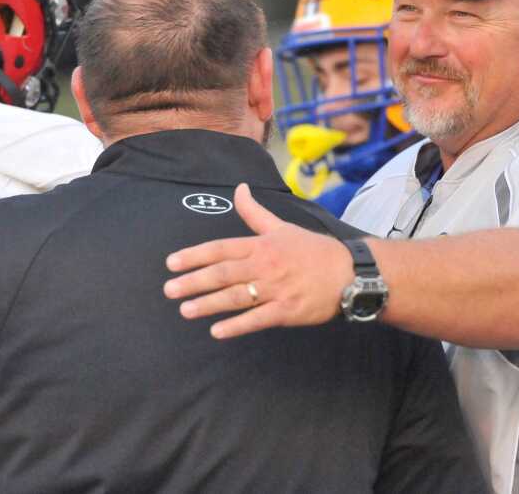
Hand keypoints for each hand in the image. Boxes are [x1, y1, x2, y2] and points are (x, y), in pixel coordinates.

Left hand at [163, 183, 353, 338]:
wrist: (349, 273)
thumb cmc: (312, 250)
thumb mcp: (281, 226)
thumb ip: (254, 211)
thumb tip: (238, 187)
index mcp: (261, 244)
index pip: (221, 248)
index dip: (194, 255)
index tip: (171, 263)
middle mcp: (265, 265)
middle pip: (223, 273)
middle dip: (194, 282)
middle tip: (169, 290)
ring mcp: (276, 289)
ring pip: (236, 297)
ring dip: (209, 304)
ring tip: (185, 311)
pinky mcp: (287, 311)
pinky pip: (257, 319)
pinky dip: (236, 325)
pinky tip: (217, 331)